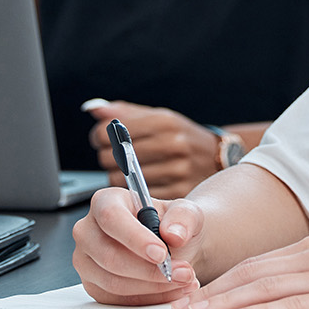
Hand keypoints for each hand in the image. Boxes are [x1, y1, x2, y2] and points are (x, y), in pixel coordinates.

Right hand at [70, 186, 204, 304]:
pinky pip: (117, 300)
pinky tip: (171, 291)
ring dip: (153, 287)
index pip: (111, 218)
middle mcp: (88, 230)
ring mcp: (87, 261)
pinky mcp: (94, 286)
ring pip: (113, 282)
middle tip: (183, 272)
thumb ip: (183, 218)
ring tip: (183, 281)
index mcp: (105, 202)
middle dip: (150, 270)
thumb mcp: (186, 213)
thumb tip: (174, 234)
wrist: (173, 247)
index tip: (161, 254)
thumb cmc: (172, 226)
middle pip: (110, 256)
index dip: (135, 238)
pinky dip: (148, 299)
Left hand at [85, 101, 219, 198]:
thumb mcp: (158, 117)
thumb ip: (124, 113)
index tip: (103, 139)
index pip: (108, 133)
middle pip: (111, 158)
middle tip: (117, 157)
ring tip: (131, 171)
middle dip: (109, 157)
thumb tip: (93, 109)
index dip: (100, 137)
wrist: (216, 157)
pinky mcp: (177, 193)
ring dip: (119, 177)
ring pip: (121, 181)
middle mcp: (173, 144)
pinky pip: (137, 198)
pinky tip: (141, 185)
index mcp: (164, 122)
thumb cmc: (180, 135)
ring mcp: (177, 170)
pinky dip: (133, 194)